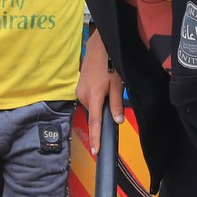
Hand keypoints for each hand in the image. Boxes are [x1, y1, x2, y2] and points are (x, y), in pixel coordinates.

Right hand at [76, 33, 123, 154]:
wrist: (99, 46)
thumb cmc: (110, 63)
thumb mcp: (117, 84)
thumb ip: (116, 104)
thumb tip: (117, 121)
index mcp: (93, 97)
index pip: (94, 122)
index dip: (96, 137)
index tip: (95, 150)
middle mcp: (82, 96)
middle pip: (93, 114)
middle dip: (101, 115)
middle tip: (112, 102)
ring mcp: (79, 91)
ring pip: (91, 106)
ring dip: (99, 105)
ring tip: (109, 88)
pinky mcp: (79, 86)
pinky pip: (88, 99)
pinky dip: (96, 99)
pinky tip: (103, 87)